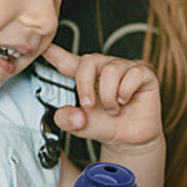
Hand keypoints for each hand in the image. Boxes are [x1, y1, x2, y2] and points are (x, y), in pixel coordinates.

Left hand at [42, 43, 162, 149]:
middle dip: (85, 85)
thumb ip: (67, 120)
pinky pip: (133, 74)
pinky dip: (126, 92)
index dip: (55, 53)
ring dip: (108, 96)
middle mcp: (104, 69)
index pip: (67, 61)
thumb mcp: (79, 126)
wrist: (129, 140)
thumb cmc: (105, 126)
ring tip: (112, 110)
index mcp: (85, 77)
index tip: (43, 47)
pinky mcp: (143, 74)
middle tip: (88, 105)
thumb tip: (76, 114)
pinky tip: (125, 101)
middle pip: (89, 60)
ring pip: (111, 70)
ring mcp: (124, 69)